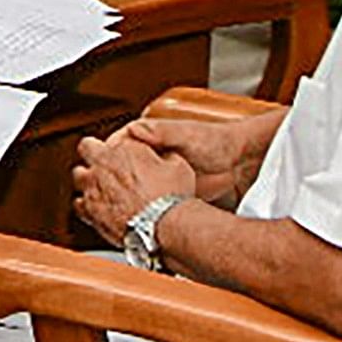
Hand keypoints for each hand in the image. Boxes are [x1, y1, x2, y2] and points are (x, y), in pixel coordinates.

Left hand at [72, 133, 200, 243]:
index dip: (121, 145)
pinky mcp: (88, 210)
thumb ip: (164, 155)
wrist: (162, 225)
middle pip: (87, 148)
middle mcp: (101, 164)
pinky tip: (100, 208)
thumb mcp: (178, 165)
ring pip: (79, 175)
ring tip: (104, 187)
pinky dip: (87, 204)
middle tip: (108, 164)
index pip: (114, 137)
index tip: (128, 154)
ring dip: (89, 178)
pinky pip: (79, 203)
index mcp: (123, 147)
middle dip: (95, 153)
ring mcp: (91, 186)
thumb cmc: (172, 195)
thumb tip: (162, 155)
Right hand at [112, 111, 278, 205]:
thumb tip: (135, 130)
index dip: (105, 158)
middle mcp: (147, 156)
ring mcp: (156, 176)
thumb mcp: (185, 134)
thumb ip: (161, 132)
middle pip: (118, 168)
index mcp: (146, 137)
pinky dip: (141, 206)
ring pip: (130, 187)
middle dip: (111, 180)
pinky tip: (140, 212)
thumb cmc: (216, 142)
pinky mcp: (166, 192)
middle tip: (108, 192)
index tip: (101, 170)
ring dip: (124, 196)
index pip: (114, 146)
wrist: (240, 164)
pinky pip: (147, 200)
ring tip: (121, 205)